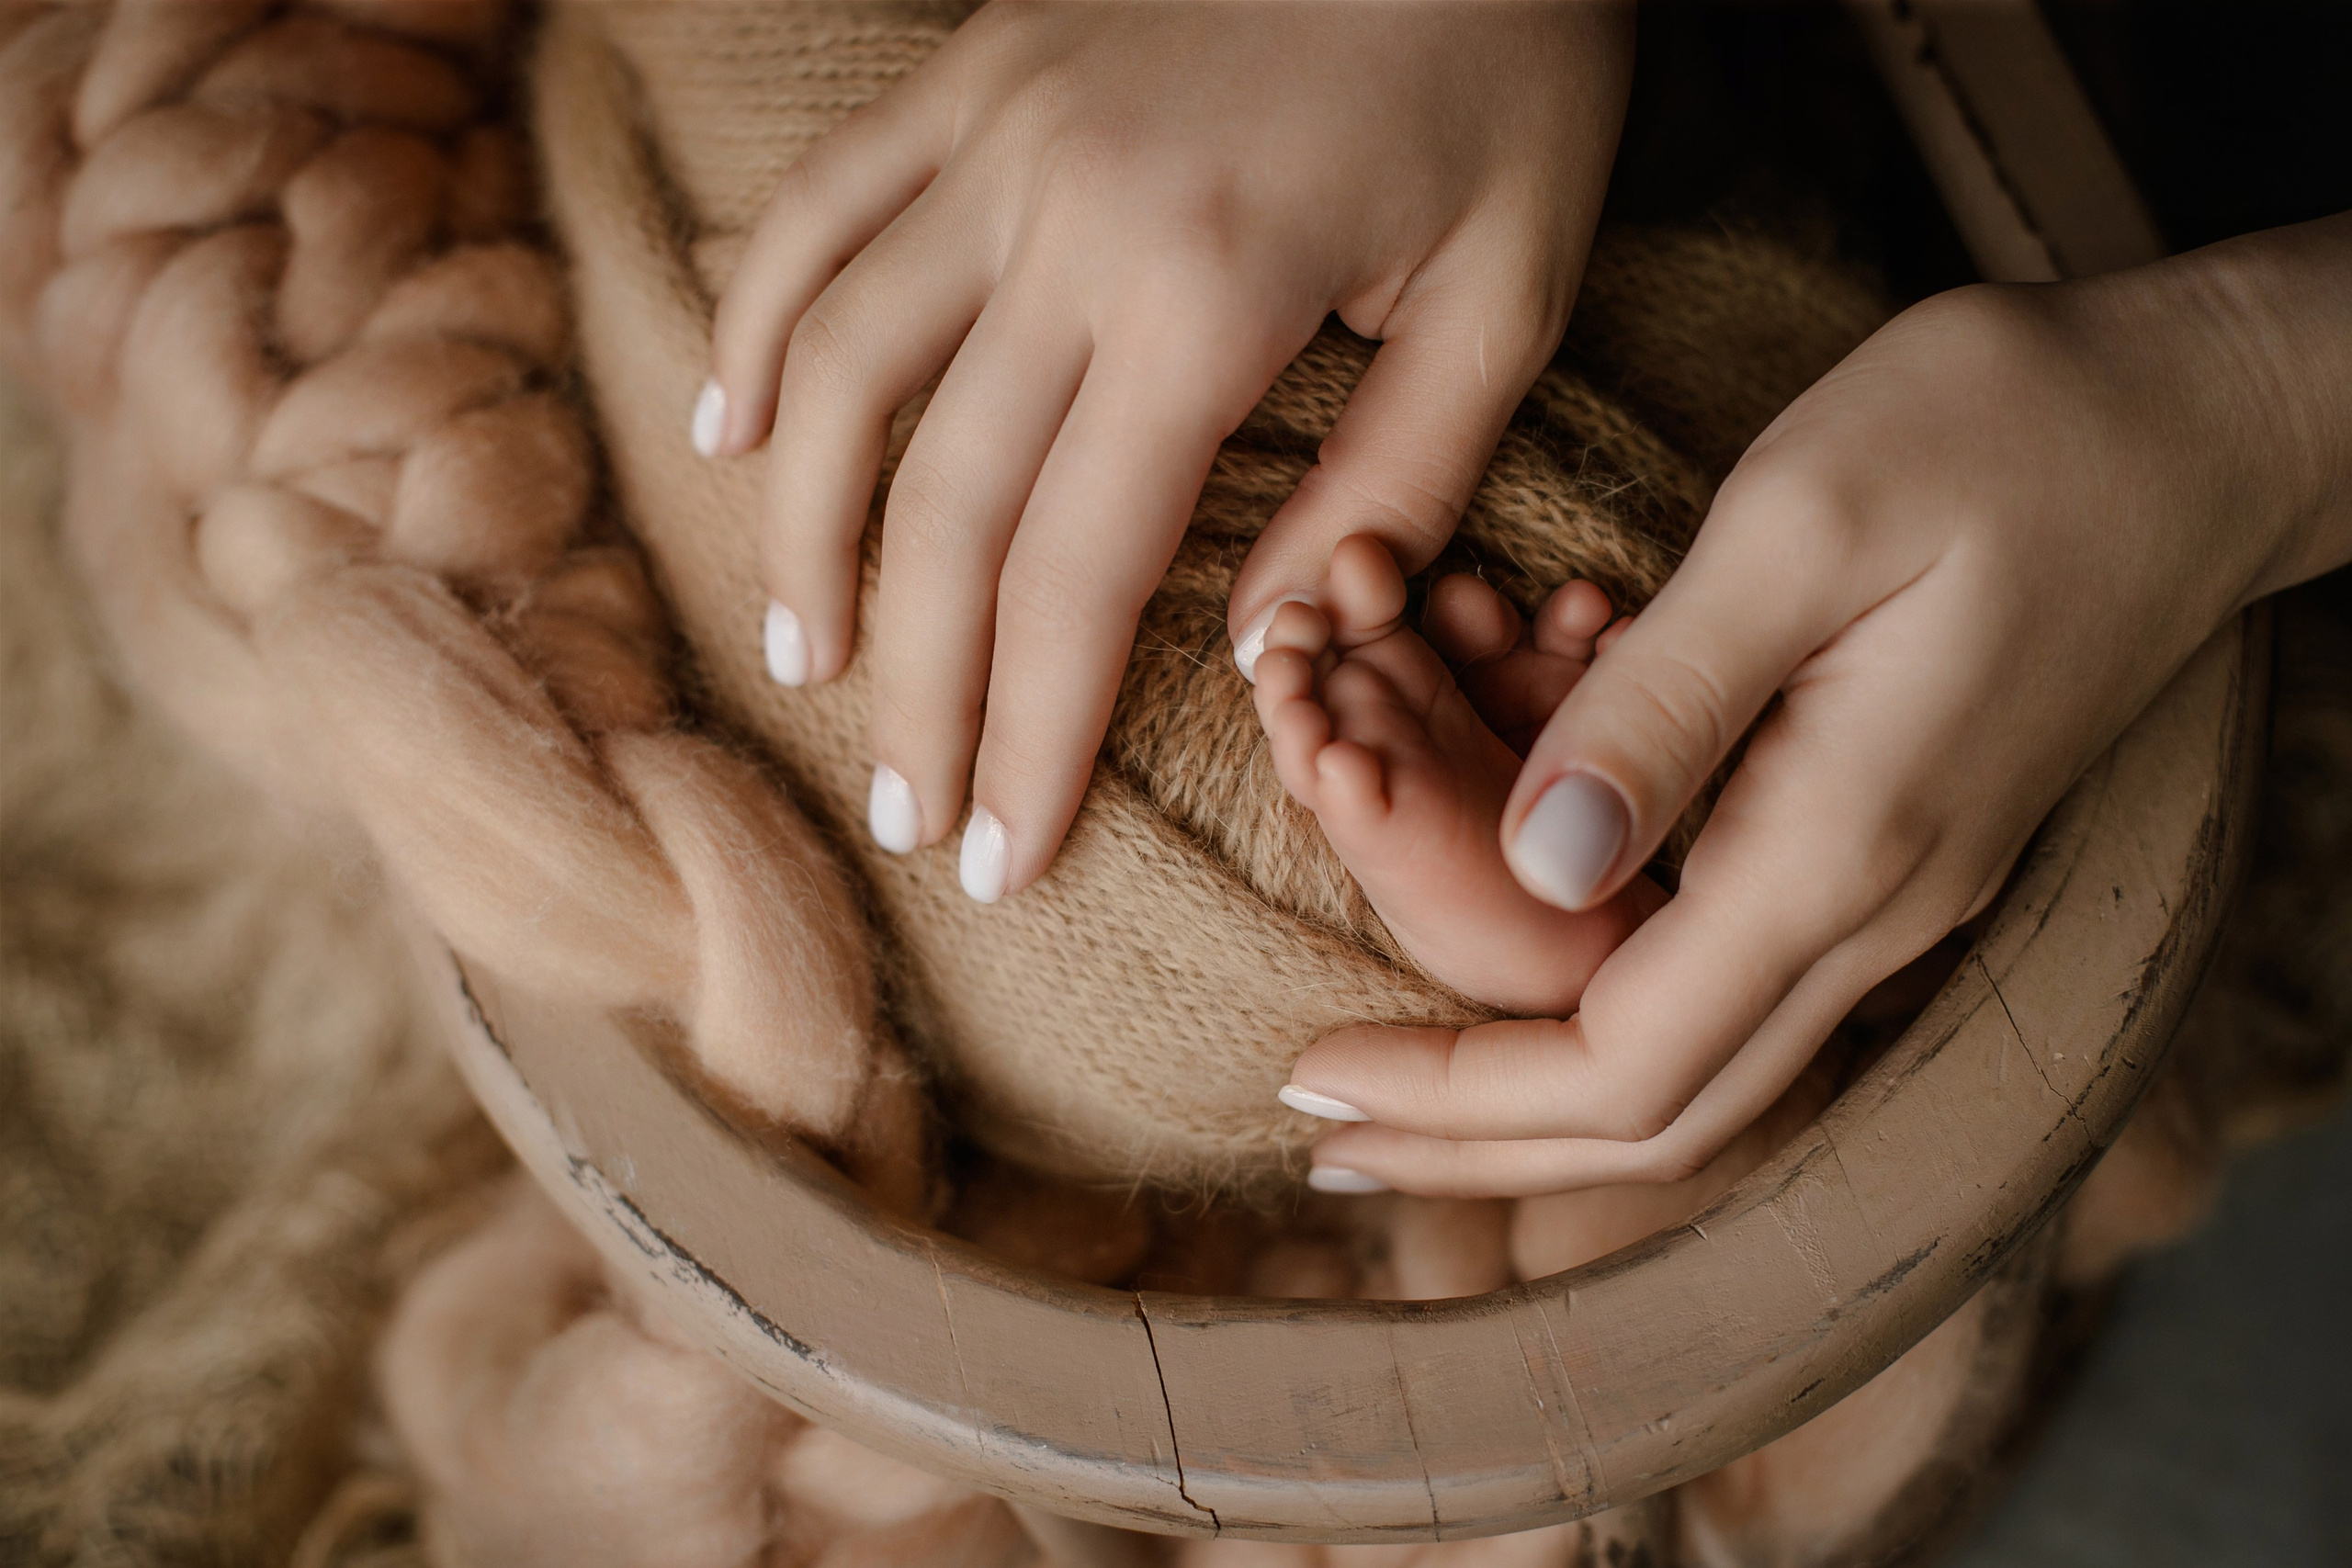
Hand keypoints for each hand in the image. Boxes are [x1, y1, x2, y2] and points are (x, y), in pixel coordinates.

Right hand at [701, 0, 1630, 900]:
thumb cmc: (1512, 62)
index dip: (1033, 730)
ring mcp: (995, 131)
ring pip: (836, 362)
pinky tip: (732, 428)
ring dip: (802, 530)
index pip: (1079, 571)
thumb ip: (1392, 480)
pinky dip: (758, 324)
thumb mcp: (1509, 290)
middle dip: (920, 683)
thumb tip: (1268, 640)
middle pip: (941, 502)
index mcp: (1208, 289)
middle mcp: (1063, 217)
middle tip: (908, 812)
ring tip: (807, 658)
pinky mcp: (969, 71)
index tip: (1007, 852)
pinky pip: (818, 208)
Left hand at [1283, 213, 2351, 1195]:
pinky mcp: (1889, 850)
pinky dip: (1603, 1013)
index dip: (1458, 1093)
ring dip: (1534, 1094)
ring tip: (1392, 1082)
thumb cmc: (2006, 432)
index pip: (1625, 1062)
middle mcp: (1872, 914)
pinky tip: (1518, 975)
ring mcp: (1892, 895)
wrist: (2199, 423)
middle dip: (1477, 1138)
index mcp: (1838, 851)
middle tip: (1322, 1130)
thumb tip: (1537, 864)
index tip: (1315, 1077)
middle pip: (1656, 1114)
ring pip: (1697, 1067)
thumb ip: (1665, 704)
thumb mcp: (1805, 525)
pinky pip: (1730, 988)